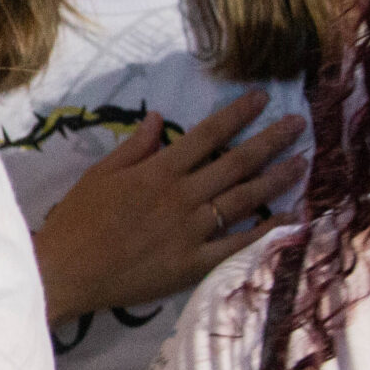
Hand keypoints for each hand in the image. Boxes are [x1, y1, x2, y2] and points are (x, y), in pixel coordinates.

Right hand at [32, 91, 307, 323]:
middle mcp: (181, 196)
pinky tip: (290, 216)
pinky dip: (266, 229)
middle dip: (271, 139)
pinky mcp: (193, 263)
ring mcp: (191, 230)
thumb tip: (159, 117)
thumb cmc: (76, 221)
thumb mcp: (98, 175)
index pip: (206, 134)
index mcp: (157, 171)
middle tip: (300, 123)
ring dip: (276, 177)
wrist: (65, 271)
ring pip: (244, 198)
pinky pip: (238, 243)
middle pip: (235, 161)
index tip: (263, 97)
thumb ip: (134, 147)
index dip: (237, 114)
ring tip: (304, 161)